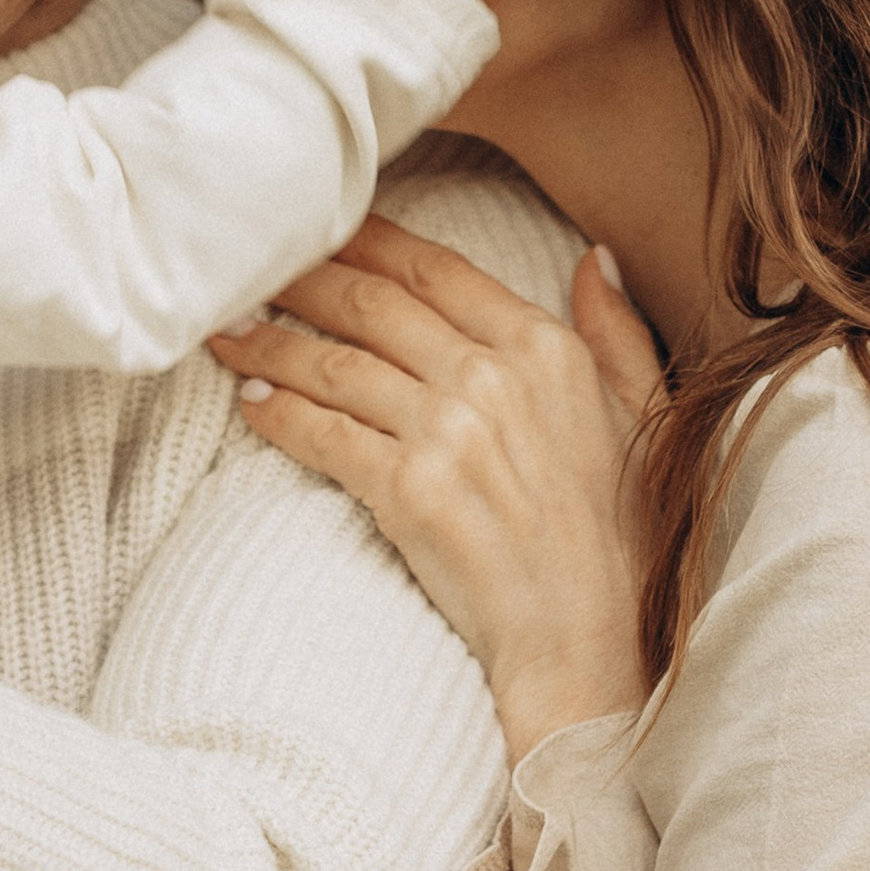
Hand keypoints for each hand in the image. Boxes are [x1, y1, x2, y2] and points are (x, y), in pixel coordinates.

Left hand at [211, 218, 663, 762]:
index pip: (437, 269)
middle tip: (251, 270)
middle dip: (302, 280)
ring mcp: (448, 432)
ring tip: (227, 333)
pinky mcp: (407, 490)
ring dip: (269, 344)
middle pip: (372, 305)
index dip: (368, 242)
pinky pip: (323, 434)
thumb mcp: (643, 414)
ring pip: (335, 365)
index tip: (321, 229)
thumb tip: (591, 258)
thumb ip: (614, 331)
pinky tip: (249, 404)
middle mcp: (494, 378)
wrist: (588, 641)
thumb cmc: (619, 537)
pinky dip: (278, 415)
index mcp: (546, 350)